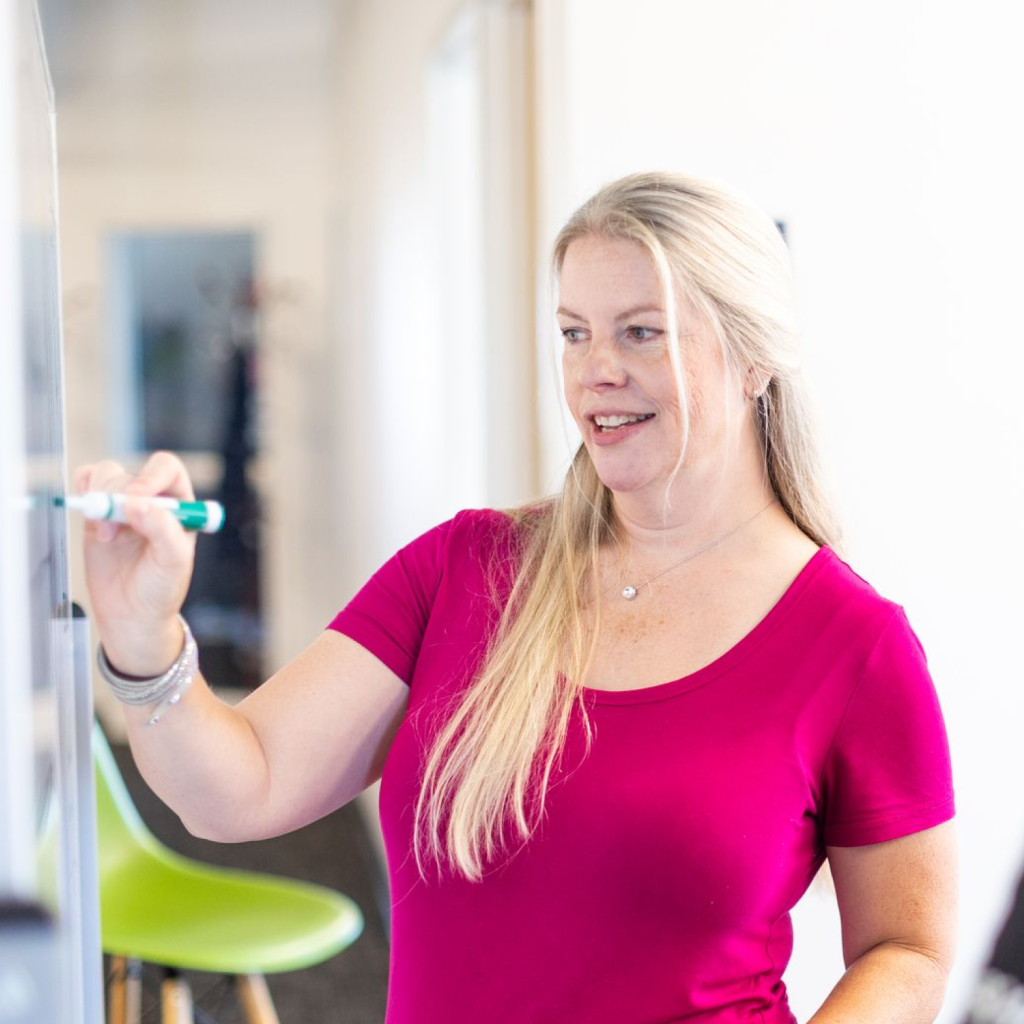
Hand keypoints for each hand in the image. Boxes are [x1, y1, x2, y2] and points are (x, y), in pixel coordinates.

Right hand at [73, 451, 197, 674]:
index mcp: (181, 505)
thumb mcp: (173, 562)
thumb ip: (162, 529)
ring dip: (100, 499)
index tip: (135, 499)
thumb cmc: (161, 589)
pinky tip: (91, 519)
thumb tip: (137, 503)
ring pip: (106, 475)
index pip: (166, 469)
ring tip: (105, 535)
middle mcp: (153, 500)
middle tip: (113, 527)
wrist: (132, 615)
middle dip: (117, 494)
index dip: (149, 477)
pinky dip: (83, 493)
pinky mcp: (99, 515)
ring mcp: (124, 506)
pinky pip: (86, 484)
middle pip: (131, 473)